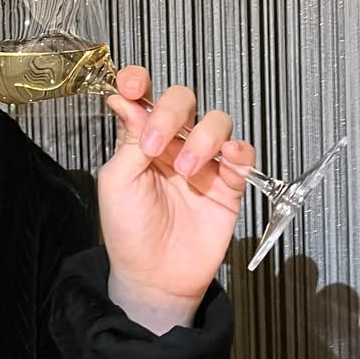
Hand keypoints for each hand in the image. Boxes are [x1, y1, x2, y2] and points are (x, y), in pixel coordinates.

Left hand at [98, 66, 254, 334]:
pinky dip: (237, 150)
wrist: (155, 276)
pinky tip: (224, 160)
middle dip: (170, 113)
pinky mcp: (228, 183)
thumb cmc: (129, 232)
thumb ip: (127, 140)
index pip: (142, 97)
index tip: (132, 85)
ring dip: (201, 138)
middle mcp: (172, 144)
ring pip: (216, 122)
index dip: (139, 82)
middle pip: (182, 101)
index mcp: (139, 140)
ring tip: (185, 170)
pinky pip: (243, 153)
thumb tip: (126, 100)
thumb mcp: (116, 181)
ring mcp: (202, 161)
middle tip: (155, 143)